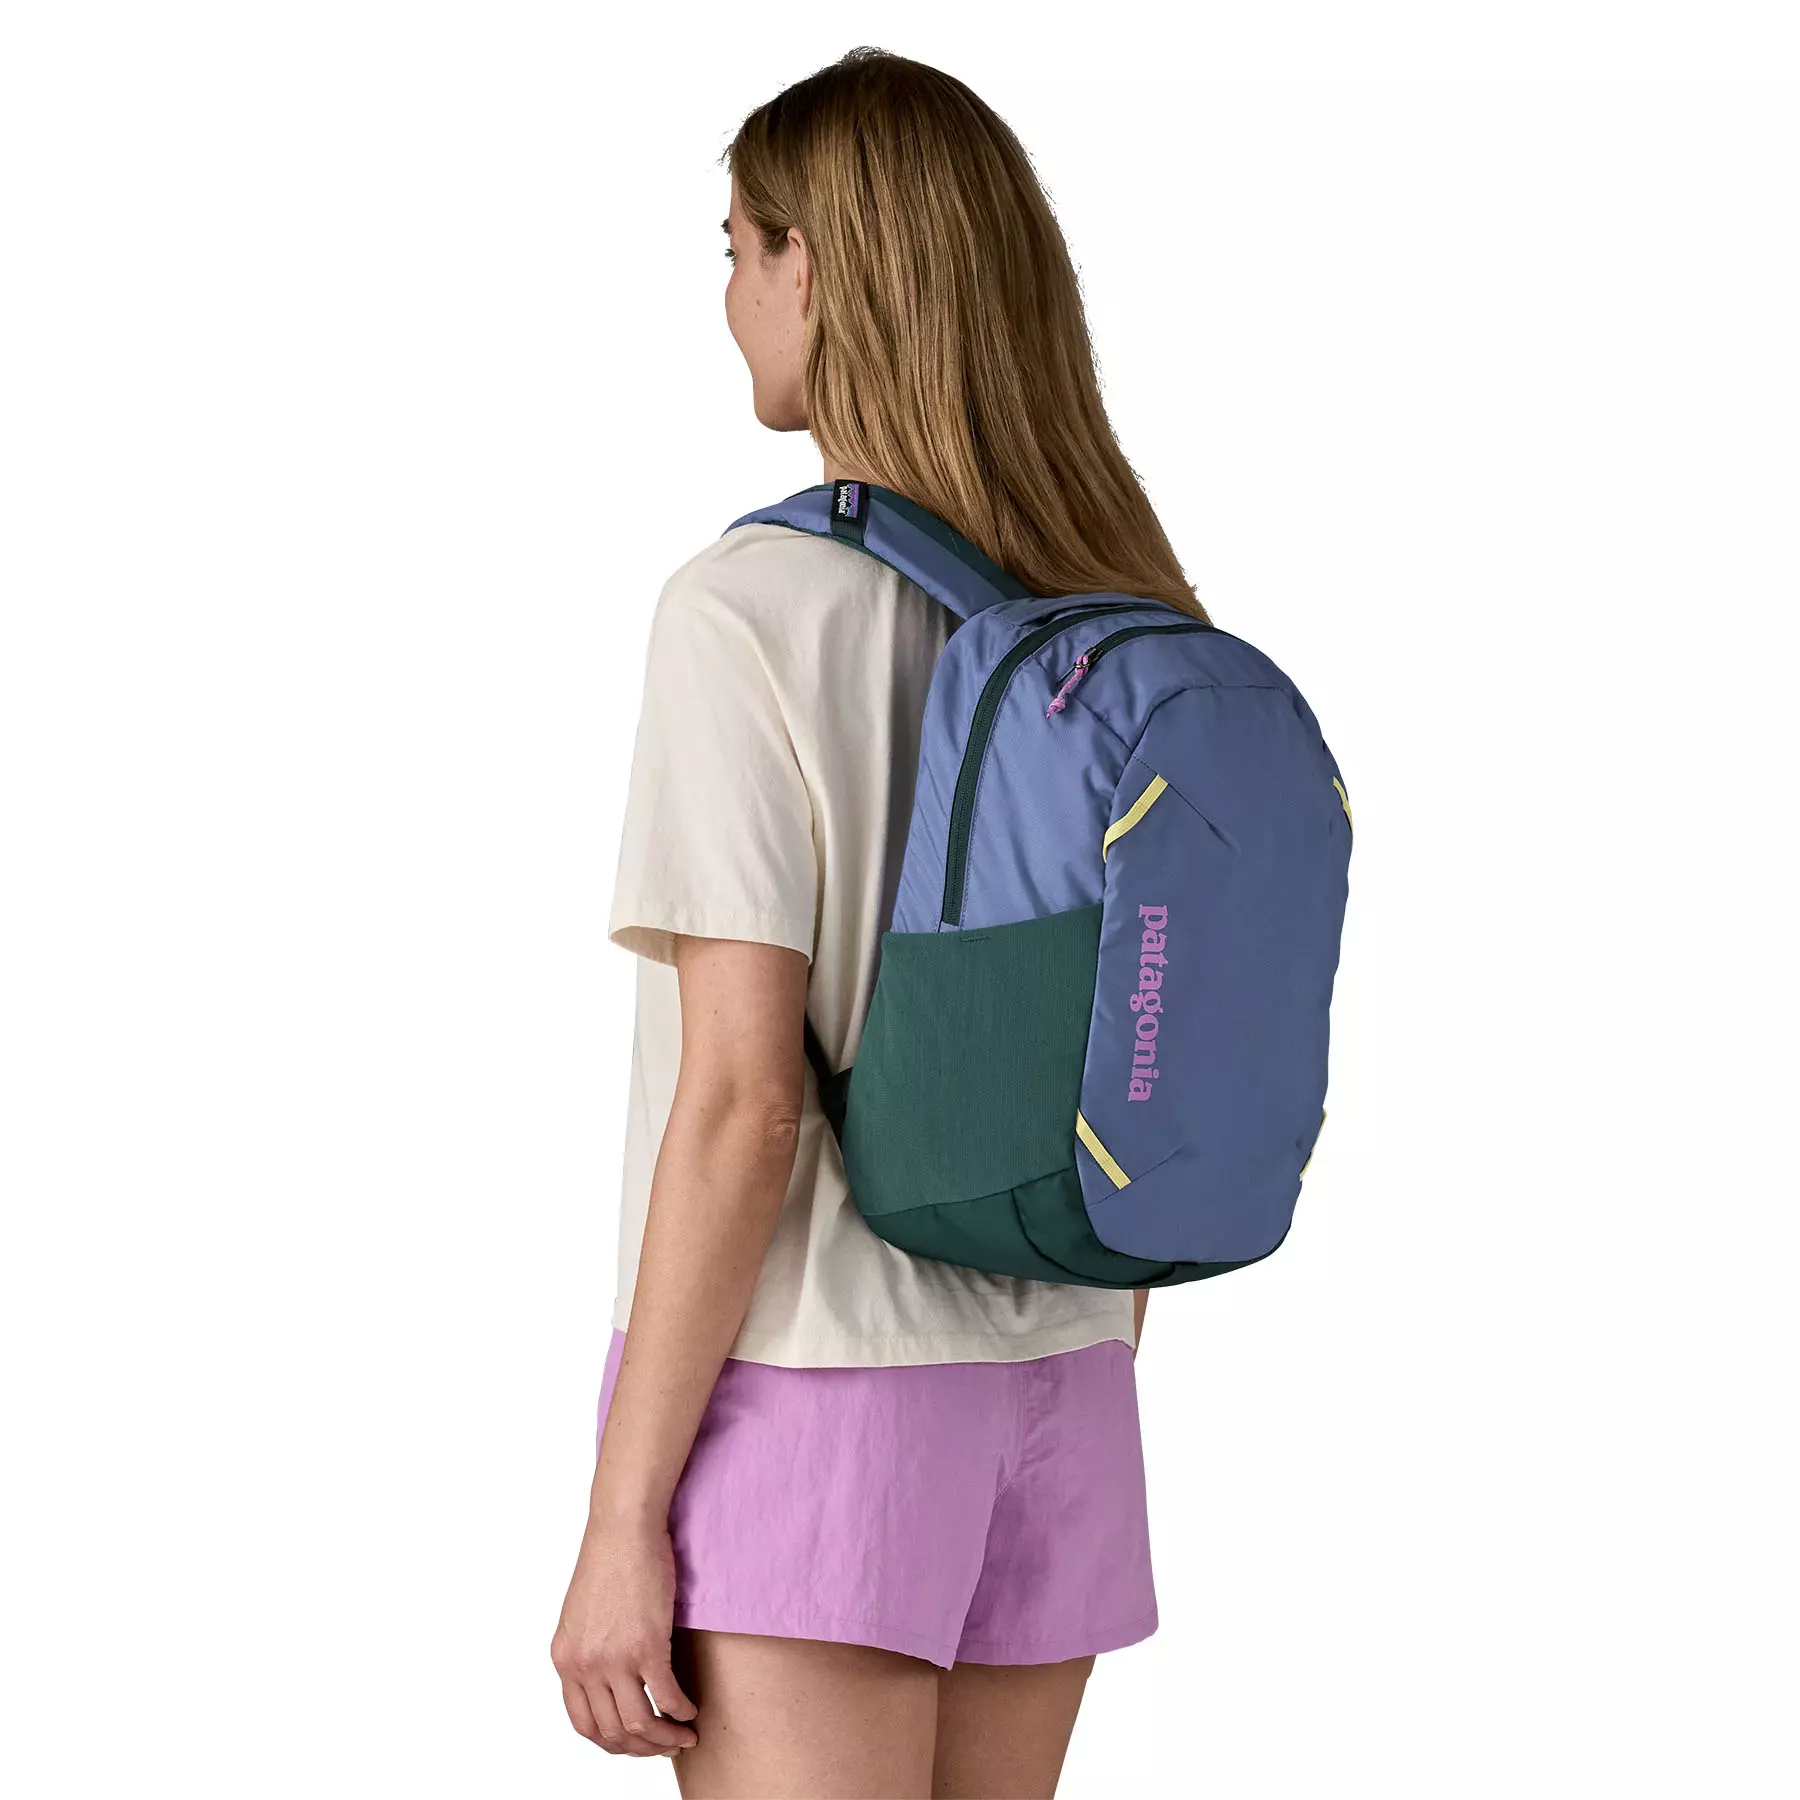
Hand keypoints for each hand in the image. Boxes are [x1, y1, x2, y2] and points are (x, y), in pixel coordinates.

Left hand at [551, 1517, 698, 1756]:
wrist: (623, 1527)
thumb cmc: (609, 1560)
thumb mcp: (581, 1615)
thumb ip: (588, 1650)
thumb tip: (608, 1681)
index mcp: (565, 1659)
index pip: (584, 1724)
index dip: (613, 1742)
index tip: (635, 1742)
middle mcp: (584, 1665)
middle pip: (613, 1732)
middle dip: (642, 1748)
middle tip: (665, 1744)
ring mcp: (614, 1659)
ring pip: (639, 1724)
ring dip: (664, 1738)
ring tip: (683, 1734)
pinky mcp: (647, 1646)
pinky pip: (666, 1697)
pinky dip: (682, 1711)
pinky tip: (691, 1710)